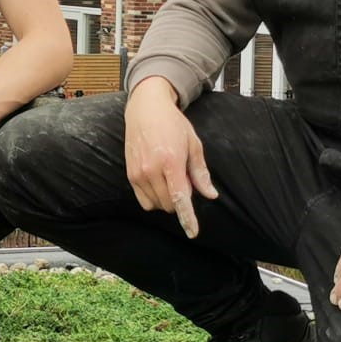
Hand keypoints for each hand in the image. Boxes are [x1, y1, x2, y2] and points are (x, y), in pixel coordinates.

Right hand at [123, 78, 213, 238]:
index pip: (180, 198)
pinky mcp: (130, 175)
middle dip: (180, 198)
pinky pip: (144, 200)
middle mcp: (152, 170)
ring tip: (169, 175)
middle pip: (169, 204)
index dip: (187, 218)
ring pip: (156, 204)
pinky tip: (159, 181)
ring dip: (167, 198)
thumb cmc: (172, 124)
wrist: (145, 109)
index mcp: (171, 161)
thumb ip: (200, 173)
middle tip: (183, 177)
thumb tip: (210, 195)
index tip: (192, 232)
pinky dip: (154, 197)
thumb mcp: (193, 144)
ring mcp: (138, 173)